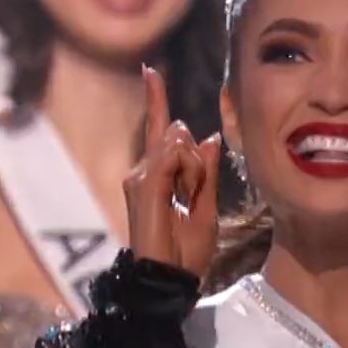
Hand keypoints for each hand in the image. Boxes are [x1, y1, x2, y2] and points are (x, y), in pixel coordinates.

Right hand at [124, 66, 220, 278]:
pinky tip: (181, 191)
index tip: (149, 70)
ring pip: (178, 147)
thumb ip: (205, 172)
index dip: (156, 99)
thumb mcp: (206, 206)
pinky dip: (185, 170)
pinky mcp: (144, 186)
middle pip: (179, 138)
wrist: (170, 277)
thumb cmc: (186, 251)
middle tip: (192, 198)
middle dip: (197, 163)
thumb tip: (207, 137)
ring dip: (194, 174)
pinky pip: (172, 157)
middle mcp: (143, 172)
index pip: (159, 130)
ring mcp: (140, 178)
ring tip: (185, 204)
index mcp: (158, 176)